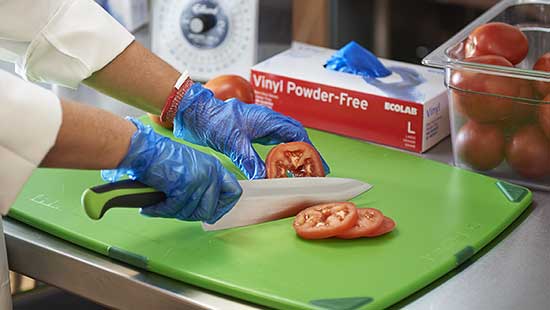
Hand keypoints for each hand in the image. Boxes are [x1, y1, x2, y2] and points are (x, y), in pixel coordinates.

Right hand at [101, 118, 241, 223]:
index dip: (222, 207)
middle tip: (175, 211)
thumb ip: (202, 185)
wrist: (143, 149)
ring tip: (159, 205)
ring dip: (172, 213)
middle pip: (210, 210)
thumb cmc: (160, 159)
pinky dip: (160, 211)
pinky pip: (174, 209)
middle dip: (190, 215)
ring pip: (191, 212)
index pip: (234, 193)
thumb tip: (207, 212)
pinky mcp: (184, 185)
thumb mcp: (191, 168)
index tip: (210, 214)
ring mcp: (199, 178)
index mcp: (214, 167)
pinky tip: (151, 207)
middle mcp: (211, 172)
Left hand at [173, 83, 329, 178]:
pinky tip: (282, 162)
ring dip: (295, 151)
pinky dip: (282, 151)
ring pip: (285, 137)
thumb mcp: (235, 144)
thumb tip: (264, 179)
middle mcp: (268, 120)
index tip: (317, 164)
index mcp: (268, 119)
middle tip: (316, 169)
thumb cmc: (215, 121)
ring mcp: (260, 124)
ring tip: (302, 168)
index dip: (309, 149)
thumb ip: (251, 162)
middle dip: (307, 152)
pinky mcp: (252, 129)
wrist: (197, 112)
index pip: (297, 134)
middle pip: (295, 135)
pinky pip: (274, 140)